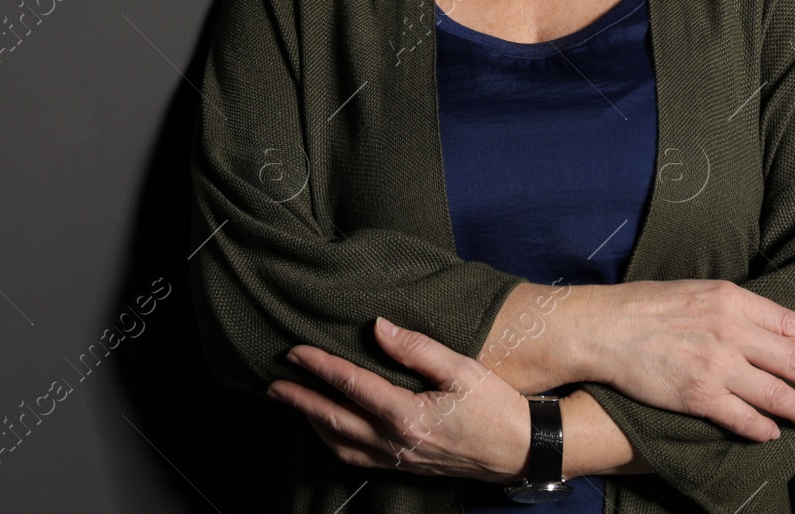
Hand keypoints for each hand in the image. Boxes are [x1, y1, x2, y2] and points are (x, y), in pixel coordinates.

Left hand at [266, 316, 530, 482]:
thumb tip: (378, 326)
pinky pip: (356, 458)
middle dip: (299, 400)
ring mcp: (397, 459)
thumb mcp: (461, 368)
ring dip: (312, 422)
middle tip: (273, 383)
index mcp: (406, 414)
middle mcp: (394, 442)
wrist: (521, 450)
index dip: (318, 366)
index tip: (294, 351)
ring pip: (339, 444)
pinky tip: (329, 429)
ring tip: (294, 403)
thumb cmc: (495, 406)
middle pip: (332, 419)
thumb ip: (416, 348)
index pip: (350, 385)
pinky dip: (333, 442)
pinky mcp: (404, 467)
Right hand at [575, 279, 794, 441]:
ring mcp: (717, 365)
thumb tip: (765, 326)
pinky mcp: (699, 396)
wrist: (603, 327)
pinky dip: (763, 428)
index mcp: (732, 299)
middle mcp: (731, 331)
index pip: (793, 324)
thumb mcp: (697, 290)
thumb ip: (732, 307)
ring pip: (775, 394)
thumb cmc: (645, 306)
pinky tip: (771, 432)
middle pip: (793, 361)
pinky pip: (743, 418)